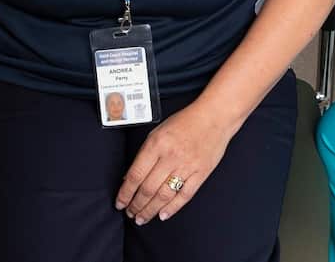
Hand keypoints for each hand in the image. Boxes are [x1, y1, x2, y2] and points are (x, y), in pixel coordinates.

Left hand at [115, 102, 232, 224]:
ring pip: (164, 196)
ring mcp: (187, 166)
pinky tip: (163, 214)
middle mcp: (171, 157)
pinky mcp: (201, 173)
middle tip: (130, 213)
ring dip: (150, 210)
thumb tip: (131, 177)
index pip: (135, 175)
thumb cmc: (185, 122)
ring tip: (142, 218)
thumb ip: (144, 153)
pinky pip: (184, 195)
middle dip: (136, 205)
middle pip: (148, 189)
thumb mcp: (158, 132)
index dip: (125, 193)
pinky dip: (172, 208)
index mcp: (157, 144)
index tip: (120, 202)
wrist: (215, 116)